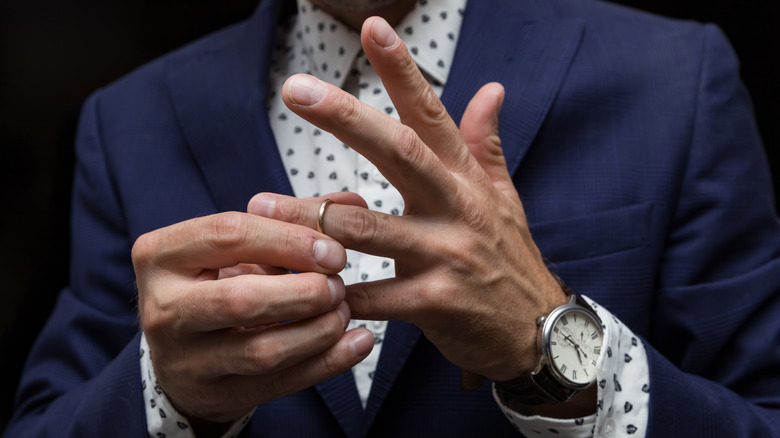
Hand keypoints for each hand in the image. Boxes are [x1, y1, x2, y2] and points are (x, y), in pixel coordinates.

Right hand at [132, 191, 373, 428]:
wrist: (181, 354)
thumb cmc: (215, 285)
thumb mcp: (237, 249)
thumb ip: (290, 222)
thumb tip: (350, 201)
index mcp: (161, 255)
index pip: (229, 234)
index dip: (290, 240)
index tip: (333, 250)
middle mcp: (163, 308)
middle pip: (242, 299)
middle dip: (303, 291)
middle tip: (338, 285)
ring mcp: (184, 359)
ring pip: (262, 350)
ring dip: (318, 330)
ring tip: (343, 311)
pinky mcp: (214, 396)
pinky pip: (279, 384)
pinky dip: (327, 362)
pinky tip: (355, 343)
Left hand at [249, 16, 567, 383]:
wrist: (540, 331)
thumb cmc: (510, 258)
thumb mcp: (505, 197)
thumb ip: (485, 143)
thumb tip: (490, 87)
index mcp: (467, 179)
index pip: (432, 115)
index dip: (403, 71)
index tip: (372, 28)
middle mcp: (458, 208)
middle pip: (400, 153)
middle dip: (346, 118)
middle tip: (297, 89)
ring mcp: (448, 255)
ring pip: (369, 228)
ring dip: (313, 218)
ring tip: (263, 207)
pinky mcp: (437, 303)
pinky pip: (375, 296)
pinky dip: (336, 294)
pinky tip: (301, 287)